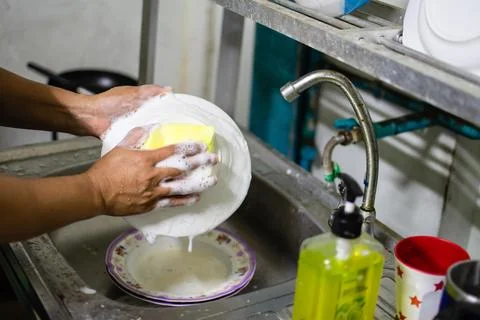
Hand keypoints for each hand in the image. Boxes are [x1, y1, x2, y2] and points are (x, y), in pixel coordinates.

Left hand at [85, 85, 171, 138]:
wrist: (90, 117)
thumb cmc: (106, 102)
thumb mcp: (131, 93)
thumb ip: (149, 91)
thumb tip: (167, 89)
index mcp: (142, 104)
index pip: (161, 107)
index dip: (171, 110)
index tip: (181, 113)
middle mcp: (140, 116)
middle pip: (159, 121)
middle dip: (166, 124)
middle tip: (177, 127)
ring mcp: (135, 128)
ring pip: (152, 132)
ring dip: (157, 134)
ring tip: (168, 136)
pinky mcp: (130, 138)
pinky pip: (141, 141)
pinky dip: (146, 142)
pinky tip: (153, 142)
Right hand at [85, 126, 217, 216]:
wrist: (95, 193)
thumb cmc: (106, 170)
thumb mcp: (120, 148)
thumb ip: (136, 137)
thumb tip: (149, 127)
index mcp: (146, 159)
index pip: (172, 151)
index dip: (189, 147)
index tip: (201, 146)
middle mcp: (153, 176)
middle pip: (181, 168)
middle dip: (200, 163)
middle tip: (214, 160)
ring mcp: (153, 192)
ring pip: (181, 187)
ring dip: (198, 183)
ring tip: (212, 180)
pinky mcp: (150, 205)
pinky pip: (171, 203)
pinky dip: (184, 200)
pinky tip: (195, 198)